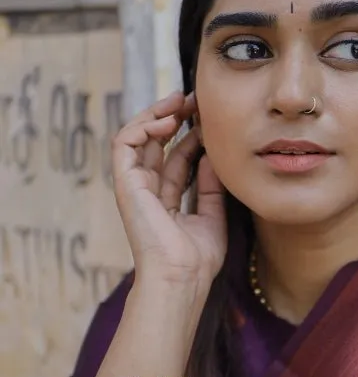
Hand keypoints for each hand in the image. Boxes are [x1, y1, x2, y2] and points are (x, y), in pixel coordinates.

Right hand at [112, 91, 226, 288]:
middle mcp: (148, 190)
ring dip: (157, 114)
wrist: (182, 277)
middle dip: (175, 117)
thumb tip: (214, 154)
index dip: (193, 134)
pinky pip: (124, 143)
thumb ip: (211, 185)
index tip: (211, 118)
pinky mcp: (125, 183)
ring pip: (137, 136)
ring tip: (181, 101)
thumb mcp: (212, 214)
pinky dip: (143, 126)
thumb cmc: (197, 258)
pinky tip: (168, 121)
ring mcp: (135, 186)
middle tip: (197, 99)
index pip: (177, 156)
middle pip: (156, 142)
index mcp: (167, 199)